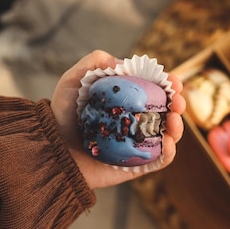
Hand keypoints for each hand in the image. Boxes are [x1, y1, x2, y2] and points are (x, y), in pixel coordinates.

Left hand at [51, 50, 184, 188]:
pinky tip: (166, 142)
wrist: (51, 151)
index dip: (168, 84)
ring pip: (169, 135)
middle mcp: (137, 121)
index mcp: (128, 101)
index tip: (173, 82)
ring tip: (173, 121)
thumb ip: (93, 63)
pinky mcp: (138, 165)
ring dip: (178, 127)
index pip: (156, 90)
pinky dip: (169, 151)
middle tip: (177, 103)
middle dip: (178, 105)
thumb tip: (122, 63)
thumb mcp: (72, 82)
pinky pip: (161, 160)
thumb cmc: (60, 116)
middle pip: (167, 112)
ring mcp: (139, 143)